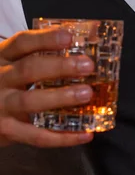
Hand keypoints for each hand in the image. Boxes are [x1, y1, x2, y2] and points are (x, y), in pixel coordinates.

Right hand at [0, 28, 94, 147]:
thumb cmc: (4, 83)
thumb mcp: (11, 63)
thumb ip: (36, 54)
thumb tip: (80, 45)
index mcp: (3, 57)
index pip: (22, 42)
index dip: (46, 39)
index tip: (69, 36)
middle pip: (29, 69)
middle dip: (60, 67)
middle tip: (87, 66)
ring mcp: (1, 106)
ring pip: (31, 101)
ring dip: (61, 98)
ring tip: (87, 94)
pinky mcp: (6, 131)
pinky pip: (36, 136)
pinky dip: (62, 137)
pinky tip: (85, 133)